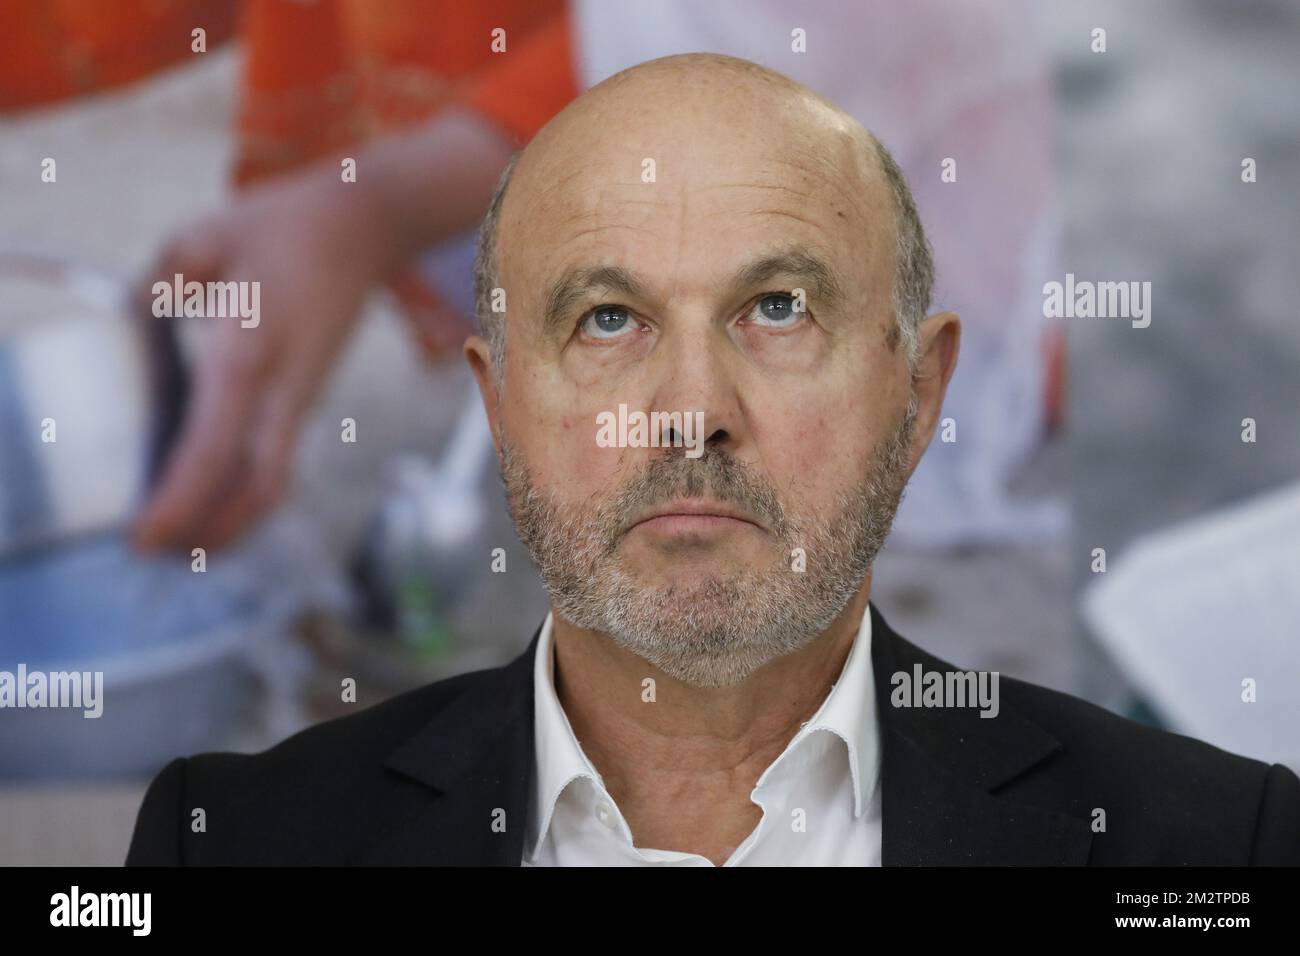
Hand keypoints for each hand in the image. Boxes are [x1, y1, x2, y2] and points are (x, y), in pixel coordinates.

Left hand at [130, 171, 393, 553]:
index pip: (213, 448)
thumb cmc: (285, 227)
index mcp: (250, 353)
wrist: (366, 228)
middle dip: (211, 533)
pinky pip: (275, 460)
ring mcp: (300, 398)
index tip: (144, 536)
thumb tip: (129, 324)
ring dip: (230, 520)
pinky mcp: (305, 397)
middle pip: (258, 490)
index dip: (179, 501)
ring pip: (271, 483)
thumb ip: (153, 287)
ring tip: (181, 537)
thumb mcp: (200, 238)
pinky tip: (210, 493)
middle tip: (158, 551)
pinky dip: (243, 491)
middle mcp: (283, 390)